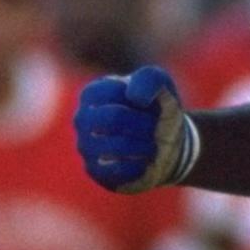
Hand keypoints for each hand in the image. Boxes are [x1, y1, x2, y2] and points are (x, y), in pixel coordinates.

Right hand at [74, 67, 195, 194]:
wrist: (167, 146)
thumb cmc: (158, 111)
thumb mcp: (161, 85)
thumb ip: (149, 78)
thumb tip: (133, 96)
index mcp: (92, 93)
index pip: (111, 91)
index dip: (139, 97)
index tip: (148, 103)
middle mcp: (82, 119)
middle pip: (114, 117)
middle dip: (144, 122)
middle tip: (156, 127)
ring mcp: (85, 146)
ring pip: (117, 145)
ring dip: (145, 145)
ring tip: (153, 145)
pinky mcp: (95, 172)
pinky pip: (118, 170)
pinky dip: (140, 165)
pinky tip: (145, 161)